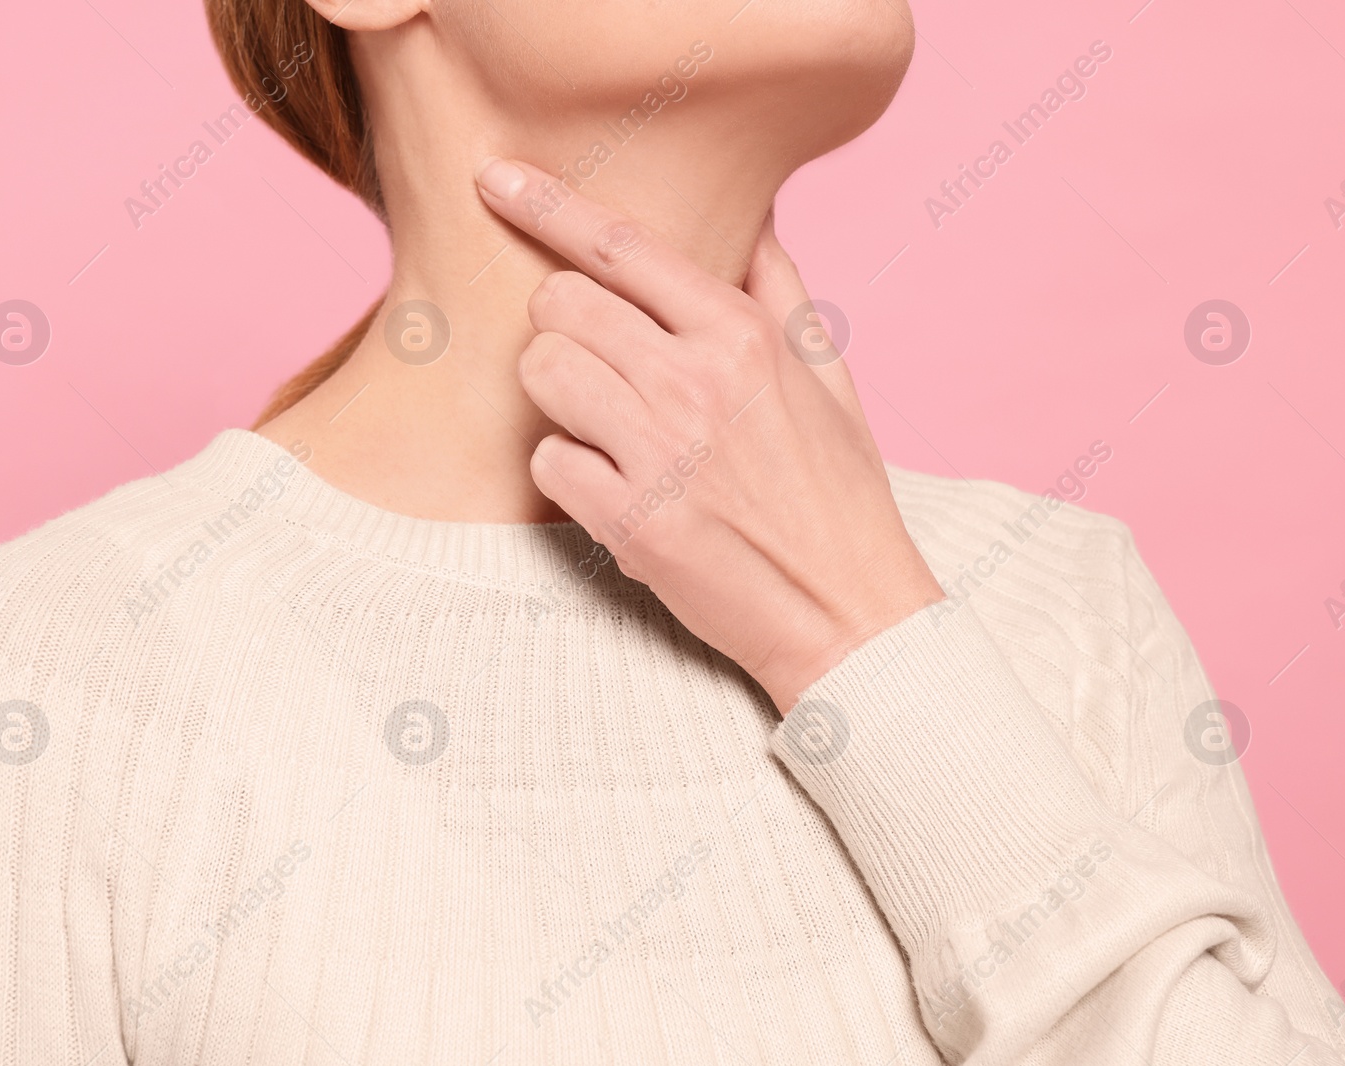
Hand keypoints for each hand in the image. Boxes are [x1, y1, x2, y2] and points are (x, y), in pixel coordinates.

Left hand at [475, 157, 945, 711]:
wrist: (848, 609)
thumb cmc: (839, 490)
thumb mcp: (828, 374)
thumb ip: (778, 286)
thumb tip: (753, 210)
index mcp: (742, 335)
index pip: (621, 245)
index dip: (546, 202)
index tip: (496, 177)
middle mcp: (695, 381)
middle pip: (559, 303)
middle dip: (564, 324)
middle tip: (600, 363)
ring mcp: (659, 453)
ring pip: (541, 372)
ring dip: (558, 393)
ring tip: (606, 423)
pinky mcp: (630, 521)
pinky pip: (546, 460)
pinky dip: (567, 472)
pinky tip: (614, 488)